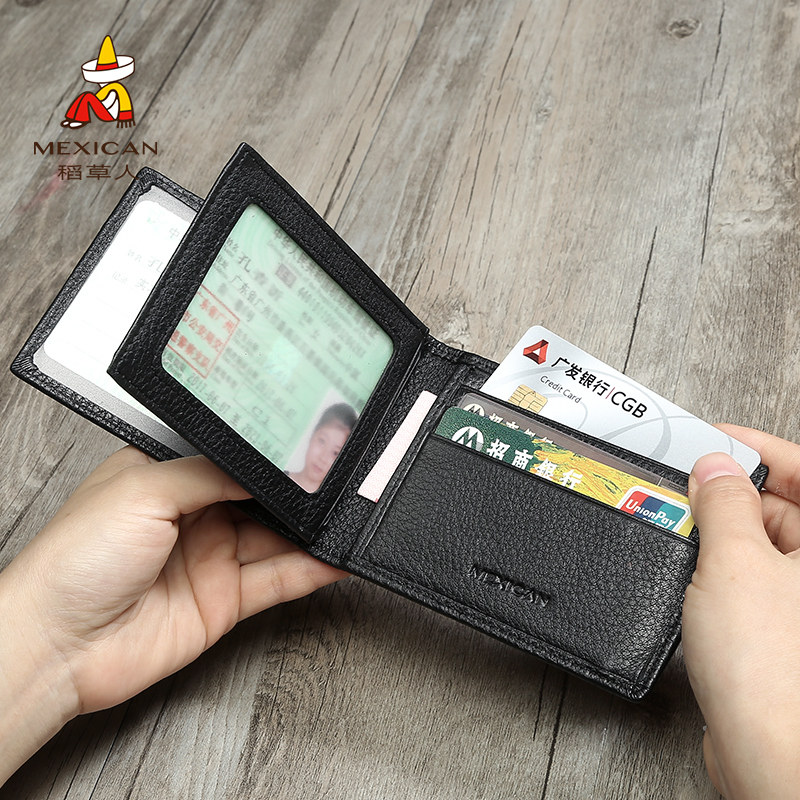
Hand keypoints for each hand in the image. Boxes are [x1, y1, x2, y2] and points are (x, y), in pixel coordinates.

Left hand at [0, 447, 346, 782]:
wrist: (58, 645)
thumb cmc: (74, 561)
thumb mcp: (143, 488)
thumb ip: (210, 472)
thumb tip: (264, 465)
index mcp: (169, 476)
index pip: (233, 457)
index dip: (270, 454)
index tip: (308, 445)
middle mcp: (194, 515)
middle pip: (263, 498)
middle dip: (300, 491)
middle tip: (340, 480)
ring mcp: (212, 558)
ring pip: (277, 538)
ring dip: (313, 531)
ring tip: (349, 515)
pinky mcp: (225, 600)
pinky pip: (278, 579)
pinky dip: (310, 570)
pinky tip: (334, 557)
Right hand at [683, 426, 799, 798]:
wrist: (766, 753)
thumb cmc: (772, 671)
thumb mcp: (734, 561)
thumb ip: (723, 504)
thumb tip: (713, 468)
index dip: (757, 448)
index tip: (713, 437)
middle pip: (781, 504)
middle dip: (729, 489)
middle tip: (682, 481)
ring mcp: (798, 599)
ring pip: (757, 540)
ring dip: (715, 527)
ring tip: (677, 520)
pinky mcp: (775, 626)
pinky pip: (743, 575)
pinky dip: (713, 563)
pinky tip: (687, 562)